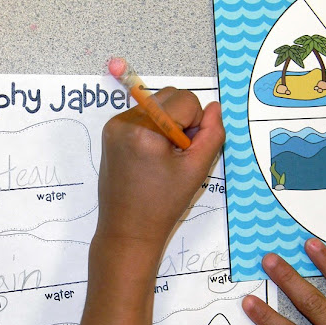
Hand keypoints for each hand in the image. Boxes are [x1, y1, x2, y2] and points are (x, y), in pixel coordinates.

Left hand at [96, 88, 224, 249]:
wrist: (128, 229)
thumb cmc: (163, 205)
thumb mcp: (196, 170)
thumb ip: (212, 134)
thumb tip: (215, 108)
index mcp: (146, 129)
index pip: (186, 100)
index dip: (196, 124)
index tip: (187, 152)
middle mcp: (125, 120)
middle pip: (170, 96)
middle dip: (182, 120)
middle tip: (178, 154)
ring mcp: (114, 125)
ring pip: (157, 103)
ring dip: (169, 124)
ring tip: (164, 157)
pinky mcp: (110, 131)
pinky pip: (142, 114)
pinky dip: (154, 129)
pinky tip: (151, 157)